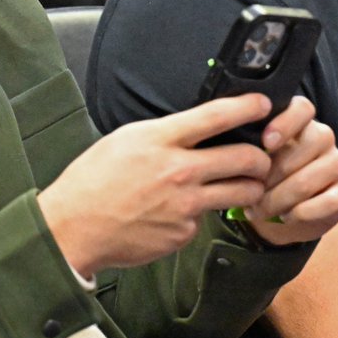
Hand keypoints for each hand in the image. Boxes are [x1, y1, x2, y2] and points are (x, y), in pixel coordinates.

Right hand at [38, 94, 277, 277]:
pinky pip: (207, 219)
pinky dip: (201, 215)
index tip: (264, 105)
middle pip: (246, 158)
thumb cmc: (93, 180)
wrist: (74, 227)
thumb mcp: (125, 140)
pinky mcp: (185, 233)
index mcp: (161, 140)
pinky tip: (181, 213)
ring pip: (242, 192)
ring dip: (250, 188)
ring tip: (245, 185)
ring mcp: (185, 205)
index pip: (217, 116)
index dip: (248, 107)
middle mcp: (179, 170)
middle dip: (262, 157)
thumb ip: (164, 135)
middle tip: (262, 157)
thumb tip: (193, 131)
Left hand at [242, 96, 337, 247]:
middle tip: (250, 191)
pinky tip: (287, 216)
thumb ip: (248, 144)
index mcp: (299, 121)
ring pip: (312, 177)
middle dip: (272, 173)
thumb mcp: (251, 157)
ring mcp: (337, 163)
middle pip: (307, 145)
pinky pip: (330, 201)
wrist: (281, 213)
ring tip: (260, 209)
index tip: (265, 142)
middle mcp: (322, 137)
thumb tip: (234, 146)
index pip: (302, 108)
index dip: (285, 123)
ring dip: (281, 198)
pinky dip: (304, 212)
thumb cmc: (262, 177)